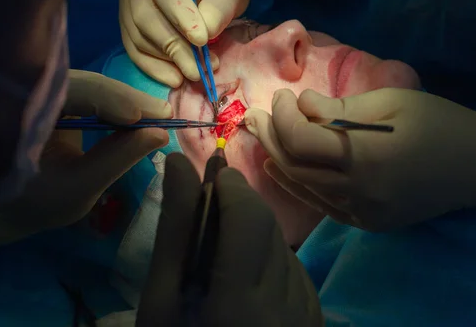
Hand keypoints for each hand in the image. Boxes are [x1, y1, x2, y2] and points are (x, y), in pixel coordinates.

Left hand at [0, 70, 171, 257]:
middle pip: (86, 83)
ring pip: (91, 86)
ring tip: (156, 117)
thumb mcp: (79, 189)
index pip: (72, 90)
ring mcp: (43, 89)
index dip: (111, 99)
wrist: (3, 202)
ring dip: (124, 102)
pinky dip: (114, 105)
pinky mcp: (56, 95)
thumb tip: (160, 133)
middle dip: (125, 99)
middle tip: (163, 116)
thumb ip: (117, 159)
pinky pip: (90, 93)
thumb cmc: (35, 202)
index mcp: (20, 109)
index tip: (149, 118)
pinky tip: (135, 117)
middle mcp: (29, 88)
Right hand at [119, 0, 249, 86]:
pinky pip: (134, 50)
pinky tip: (175, 79)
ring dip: (166, 60)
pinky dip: (154, 68)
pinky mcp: (128, 26)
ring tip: (194, 73)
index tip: (202, 39)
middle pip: (145, 16)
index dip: (179, 15)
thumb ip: (219, 8)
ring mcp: (127, 3)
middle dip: (174, 46)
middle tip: (198, 69)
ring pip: (138, 36)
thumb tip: (204, 36)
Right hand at [137, 153, 322, 326]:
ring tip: (221, 254)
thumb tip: (178, 164)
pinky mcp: (314, 320)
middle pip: (267, 228)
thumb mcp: (161, 298)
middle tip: (209, 205)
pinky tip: (245, 280)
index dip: (229, 187)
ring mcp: (307, 315)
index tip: (209, 176)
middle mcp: (286, 307)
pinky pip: (294, 271)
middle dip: (238, 207)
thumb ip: (175, 229)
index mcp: (240, 303)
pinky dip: (268, 261)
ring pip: (281, 247)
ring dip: (252, 235)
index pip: (249, 217)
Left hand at [243, 88, 475, 231]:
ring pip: (303, 188)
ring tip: (262, 136)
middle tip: (257, 116)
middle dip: (271, 137)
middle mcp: (358, 193)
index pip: (301, 141)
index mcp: (366, 158)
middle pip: (294, 166)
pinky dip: (298, 184)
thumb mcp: (389, 102)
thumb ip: (338, 109)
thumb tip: (299, 106)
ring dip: (278, 160)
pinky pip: (321, 204)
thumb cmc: (436, 122)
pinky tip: (281, 168)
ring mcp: (362, 213)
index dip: (283, 116)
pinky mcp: (366, 222)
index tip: (282, 96)